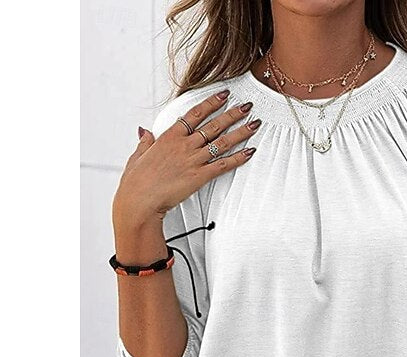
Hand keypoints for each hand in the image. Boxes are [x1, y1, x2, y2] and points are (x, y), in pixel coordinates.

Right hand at [113, 90, 259, 229]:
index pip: (195, 113)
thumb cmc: (137, 181)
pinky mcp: (200, 176)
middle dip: (233, 114)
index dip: (212, 102)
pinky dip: (238, 158)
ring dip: (241, 132)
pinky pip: (223, 165)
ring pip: (222, 142)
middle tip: (247, 106)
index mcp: (170, 136)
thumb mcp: (138, 155)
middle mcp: (184, 145)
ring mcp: (193, 160)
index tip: (224, 94)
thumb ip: (145, 141)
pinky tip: (250, 152)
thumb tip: (144, 131)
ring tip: (255, 124)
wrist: (140, 199)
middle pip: (214, 125)